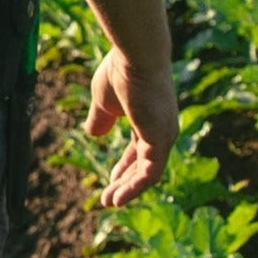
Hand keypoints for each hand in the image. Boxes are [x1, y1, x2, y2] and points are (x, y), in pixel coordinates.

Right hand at [83, 47, 178, 206]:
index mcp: (150, 118)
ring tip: (110, 202)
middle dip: (126, 182)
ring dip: (129, 189)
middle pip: (145, 164)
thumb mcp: (104, 100)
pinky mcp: (161, 140)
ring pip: (149, 172)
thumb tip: (93, 134)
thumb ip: (101, 118)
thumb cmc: (120, 71)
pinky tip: (119, 197)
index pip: (140, 150)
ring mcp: (164, 135)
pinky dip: (135, 187)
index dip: (125, 166)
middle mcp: (162, 129)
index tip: (110, 180)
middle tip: (109, 198)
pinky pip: (150, 172)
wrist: (135, 55)